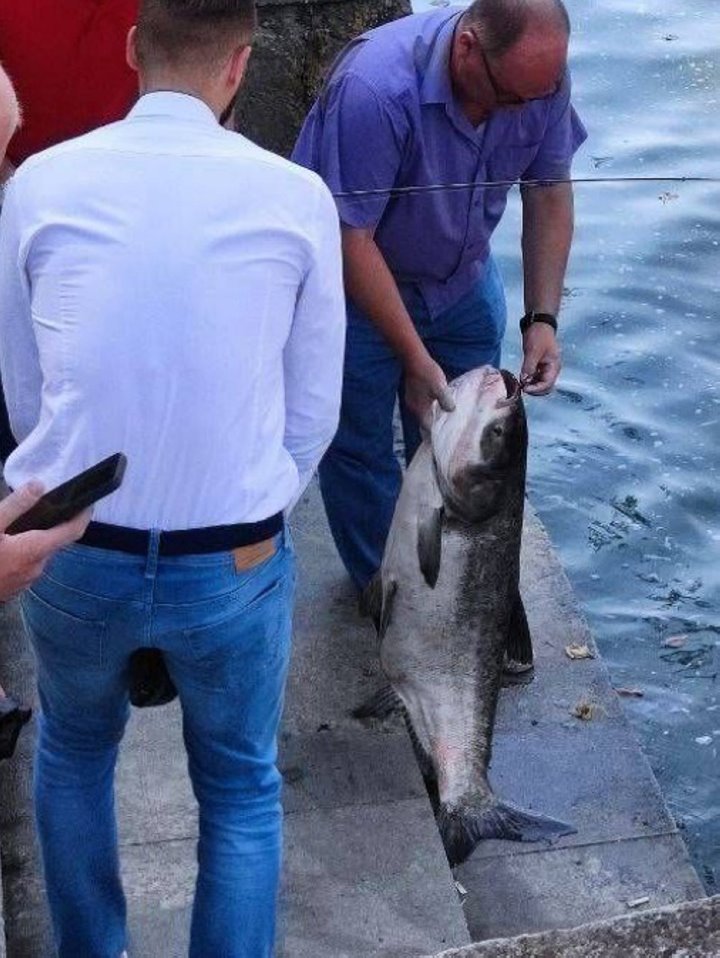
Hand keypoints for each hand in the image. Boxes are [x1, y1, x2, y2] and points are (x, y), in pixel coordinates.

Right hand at [0, 482, 90, 600]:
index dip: (84, 516)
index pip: (73, 531)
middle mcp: (37, 567)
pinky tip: (6, 543)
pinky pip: (26, 563)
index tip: (88, 502)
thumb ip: (15, 506)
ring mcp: (25, 580)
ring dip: (35, 538)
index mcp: (35, 550)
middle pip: (55, 541)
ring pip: (39, 553)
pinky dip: (23, 550)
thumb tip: (39, 485)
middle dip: (53, 524)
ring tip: (20, 522)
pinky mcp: (14, 587)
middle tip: (45, 505)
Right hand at [404, 355, 455, 430]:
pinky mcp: (412, 395)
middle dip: (432, 429)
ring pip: (422, 416)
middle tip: (443, 435)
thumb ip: (446, 401)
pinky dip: (428, 411)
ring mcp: (411, 402)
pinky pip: (421, 408)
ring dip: (430, 420)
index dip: (435, 436)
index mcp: (420, 410)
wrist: (414, 359)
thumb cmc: (428, 373)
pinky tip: (434, 408)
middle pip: (423, 424)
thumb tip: (451, 411)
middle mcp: (414, 408)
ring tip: (440, 423)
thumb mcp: (440, 387)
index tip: (442, 442)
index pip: (427, 429)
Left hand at [520, 323, 561, 394]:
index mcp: (554, 367)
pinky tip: (522, 378)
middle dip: (534, 389)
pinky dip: (529, 380)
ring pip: (540, 384)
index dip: (536, 389)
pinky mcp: (539, 366)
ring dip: (531, 385)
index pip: (547, 384)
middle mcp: (551, 370)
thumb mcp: (533, 351)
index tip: (525, 388)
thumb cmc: (538, 336)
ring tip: (520, 383)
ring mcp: (546, 368)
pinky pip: (535, 378)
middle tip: (522, 387)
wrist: (538, 324)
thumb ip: (529, 367)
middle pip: (545, 387)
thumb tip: (524, 380)